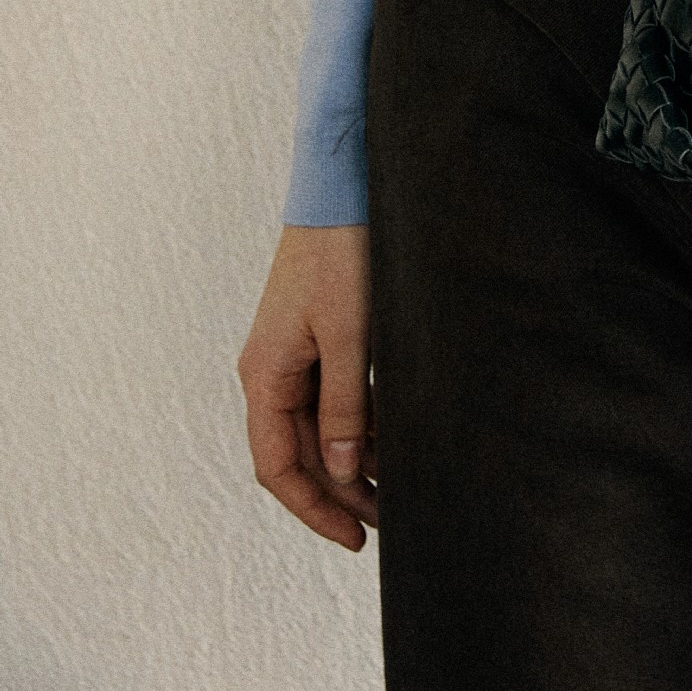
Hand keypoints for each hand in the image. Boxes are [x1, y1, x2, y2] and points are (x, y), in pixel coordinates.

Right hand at [236, 224, 376, 548]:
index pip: (279, 466)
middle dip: (340, 492)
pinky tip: (388, 440)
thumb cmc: (342, 252)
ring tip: (394, 489)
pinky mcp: (316, 337)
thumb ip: (345, 405)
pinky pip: (329, 398)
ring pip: (317, 428)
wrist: (343, 185)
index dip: (314, 508)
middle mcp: (270, 372)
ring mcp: (291, 355)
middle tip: (387, 521)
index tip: (353, 537)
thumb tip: (345, 470)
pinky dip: (357, 424)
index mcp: (265, 376)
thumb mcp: (349, 333)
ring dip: (351, 461)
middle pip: (300, 453)